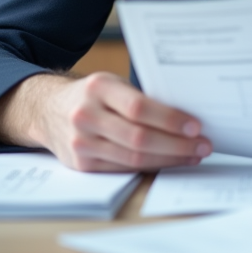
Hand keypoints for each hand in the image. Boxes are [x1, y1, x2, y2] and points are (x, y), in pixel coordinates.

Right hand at [0, 72, 211, 172]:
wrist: (48, 110)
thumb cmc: (93, 95)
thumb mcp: (111, 84)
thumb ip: (140, 97)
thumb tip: (186, 114)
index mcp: (97, 88)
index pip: (138, 108)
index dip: (169, 120)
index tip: (196, 126)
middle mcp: (86, 115)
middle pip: (138, 137)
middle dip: (177, 144)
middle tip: (203, 145)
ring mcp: (81, 142)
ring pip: (133, 157)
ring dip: (169, 159)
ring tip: (193, 155)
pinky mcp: (81, 164)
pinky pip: (123, 169)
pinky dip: (151, 167)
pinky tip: (169, 161)